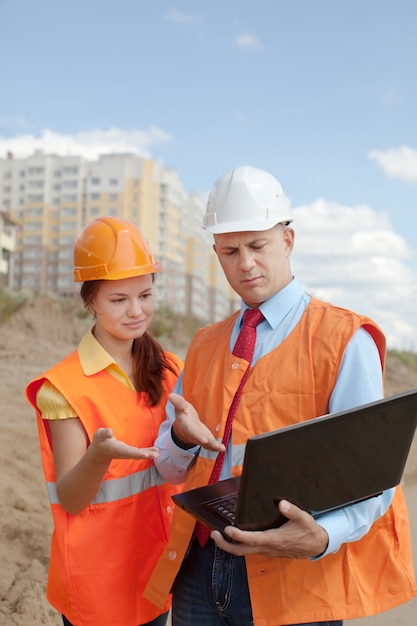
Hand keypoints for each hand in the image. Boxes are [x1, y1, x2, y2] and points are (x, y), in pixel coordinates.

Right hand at [90, 427, 158, 461]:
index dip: (137, 453)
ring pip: (140, 454)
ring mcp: (128, 453)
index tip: (145, 454)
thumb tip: (110, 432)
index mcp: (118, 449)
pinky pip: (140, 452)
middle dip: (146, 455)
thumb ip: (104, 433)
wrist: (100, 451)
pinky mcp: (130, 452)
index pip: (129, 451)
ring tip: (157, 453)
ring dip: (149, 454)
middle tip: (156, 455)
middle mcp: (124, 453)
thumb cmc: (100, 441)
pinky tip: (155, 450)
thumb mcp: (100, 435)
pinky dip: (148, 452)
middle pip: (136, 455)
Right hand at [168, 392, 224, 451]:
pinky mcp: (205, 439)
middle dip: (207, 443)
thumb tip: (170, 395)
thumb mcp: (180, 406)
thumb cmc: (183, 413)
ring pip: (205, 444)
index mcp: (186, 425)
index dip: (197, 435)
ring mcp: (199, 438)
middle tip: (216, 445)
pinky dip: (216, 447)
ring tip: (221, 448)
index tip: (204, 440)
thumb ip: (177, 401)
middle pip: (199, 439)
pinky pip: (209, 445)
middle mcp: (192, 433)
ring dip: (213, 446)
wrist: (184, 424)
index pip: (191, 430)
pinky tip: (222, 448)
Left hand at [211, 499, 328, 558]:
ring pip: (243, 552)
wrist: (316, 545)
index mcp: (274, 539)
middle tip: (213, 534)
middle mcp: (267, 547)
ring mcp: (266, 550)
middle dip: (225, 545)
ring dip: (229, 545)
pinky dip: (238, 544)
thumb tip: (281, 503)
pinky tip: (234, 536)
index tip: (227, 529)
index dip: (238, 536)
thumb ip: (292, 511)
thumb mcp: (303, 518)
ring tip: (218, 534)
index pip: (251, 539)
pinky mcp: (267, 550)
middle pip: (241, 551)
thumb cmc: (308, 531)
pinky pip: (249, 550)